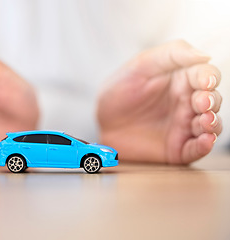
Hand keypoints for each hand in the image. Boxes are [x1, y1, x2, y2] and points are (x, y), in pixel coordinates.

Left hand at [97, 40, 221, 163]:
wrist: (102, 122)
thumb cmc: (119, 92)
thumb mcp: (139, 66)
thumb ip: (170, 55)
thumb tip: (204, 55)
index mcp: (180, 80)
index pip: (205, 75)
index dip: (209, 77)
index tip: (205, 81)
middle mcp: (186, 102)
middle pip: (212, 99)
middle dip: (212, 100)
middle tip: (201, 102)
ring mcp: (183, 125)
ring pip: (211, 124)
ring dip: (213, 122)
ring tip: (204, 121)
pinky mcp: (178, 147)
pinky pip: (197, 148)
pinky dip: (205, 145)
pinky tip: (205, 140)